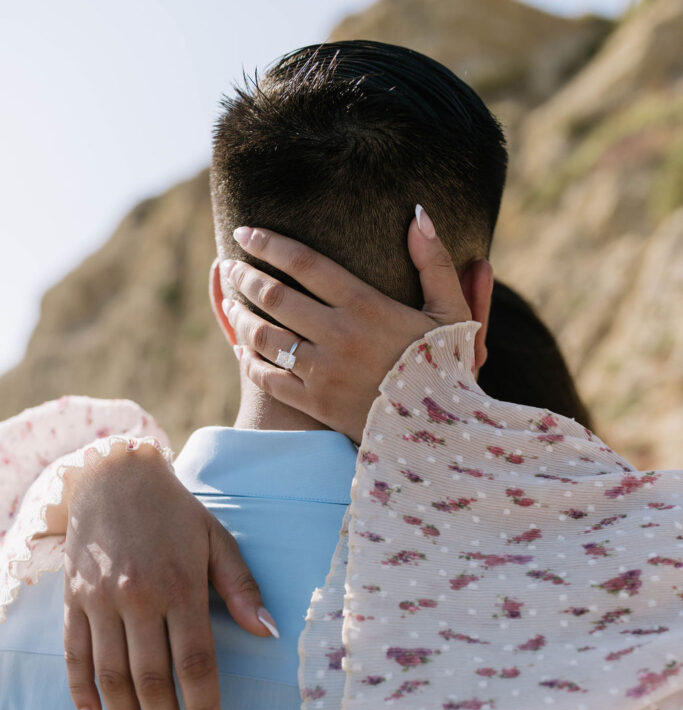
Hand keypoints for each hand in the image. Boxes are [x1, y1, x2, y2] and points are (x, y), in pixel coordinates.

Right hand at [62, 443, 278, 709]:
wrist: (114, 475)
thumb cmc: (176, 513)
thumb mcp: (217, 539)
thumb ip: (241, 588)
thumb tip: (268, 633)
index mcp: (180, 586)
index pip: (196, 664)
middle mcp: (137, 598)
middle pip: (152, 680)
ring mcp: (100, 601)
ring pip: (111, 676)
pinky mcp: (73, 600)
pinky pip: (74, 655)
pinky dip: (82, 693)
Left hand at [218, 205, 491, 442]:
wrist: (441, 430)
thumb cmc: (447, 365)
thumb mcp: (451, 310)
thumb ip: (433, 262)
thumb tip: (418, 214)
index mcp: (367, 306)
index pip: (304, 263)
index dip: (269, 244)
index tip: (245, 233)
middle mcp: (339, 336)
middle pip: (275, 296)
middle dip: (246, 277)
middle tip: (231, 266)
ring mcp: (324, 372)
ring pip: (265, 337)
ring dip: (241, 317)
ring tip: (231, 303)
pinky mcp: (316, 405)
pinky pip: (269, 379)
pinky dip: (250, 362)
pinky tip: (243, 349)